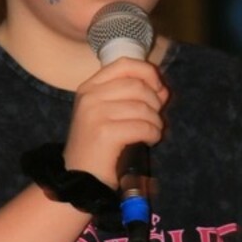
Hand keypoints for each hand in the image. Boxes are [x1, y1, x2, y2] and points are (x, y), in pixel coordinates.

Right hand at [64, 56, 167, 185]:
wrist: (78, 178)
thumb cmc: (97, 147)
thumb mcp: (109, 114)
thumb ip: (134, 98)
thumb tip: (163, 90)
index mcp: (88, 87)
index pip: (124, 64)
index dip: (147, 72)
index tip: (158, 87)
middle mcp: (89, 96)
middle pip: (137, 85)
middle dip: (155, 102)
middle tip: (154, 119)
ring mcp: (95, 113)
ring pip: (143, 107)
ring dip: (155, 121)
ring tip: (152, 132)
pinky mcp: (104, 133)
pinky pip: (143, 126)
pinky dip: (152, 134)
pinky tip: (149, 141)